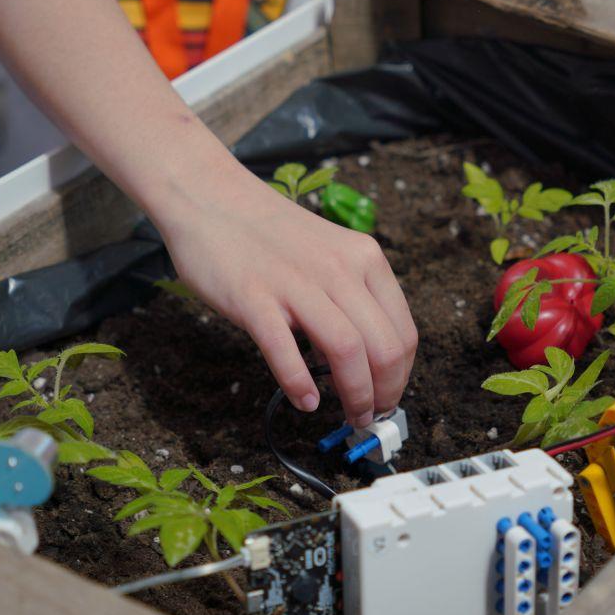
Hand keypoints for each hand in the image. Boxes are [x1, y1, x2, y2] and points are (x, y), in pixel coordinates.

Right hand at [160, 175, 417, 426]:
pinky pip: (285, 350)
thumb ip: (348, 298)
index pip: (404, 331)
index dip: (401, 376)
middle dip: (383, 394)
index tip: (388, 397)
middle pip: (383, 347)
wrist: (210, 198)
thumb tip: (358, 359)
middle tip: (369, 416)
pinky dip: (300, 384)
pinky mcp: (254, 297)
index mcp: (364, 259)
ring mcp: (296, 282)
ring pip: (347, 351)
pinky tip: (304, 401)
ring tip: (348, 416)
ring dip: (354, 395)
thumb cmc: (268, 234)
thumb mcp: (328, 255)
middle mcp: (339, 269)